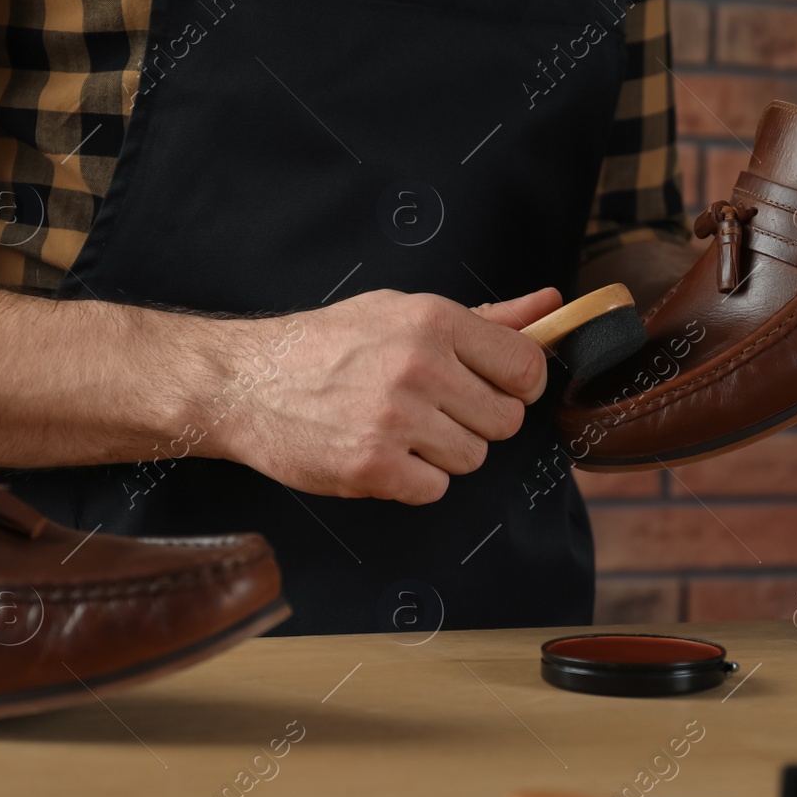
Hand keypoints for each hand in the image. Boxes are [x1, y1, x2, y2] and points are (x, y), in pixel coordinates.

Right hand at [208, 287, 558, 503]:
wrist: (246, 381)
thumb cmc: (328, 344)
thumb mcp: (403, 312)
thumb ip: (486, 319)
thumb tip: (551, 306)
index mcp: (434, 322)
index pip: (527, 366)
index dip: (519, 386)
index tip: (496, 389)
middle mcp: (420, 366)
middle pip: (505, 421)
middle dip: (476, 422)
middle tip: (433, 410)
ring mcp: (396, 418)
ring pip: (472, 458)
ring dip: (442, 453)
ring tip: (398, 429)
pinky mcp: (374, 465)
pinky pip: (434, 489)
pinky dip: (412, 481)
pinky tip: (381, 454)